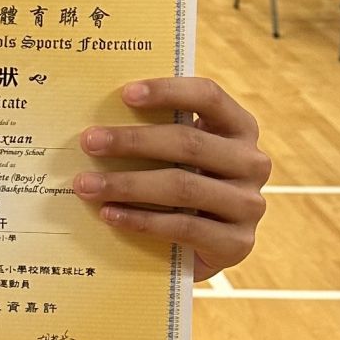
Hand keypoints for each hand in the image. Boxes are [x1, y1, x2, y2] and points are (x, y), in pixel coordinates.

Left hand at [71, 75, 268, 280]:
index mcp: (240, 127)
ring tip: (86, 185)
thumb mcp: (180, 155)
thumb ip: (159, 132)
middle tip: (89, 142)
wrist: (206, 248)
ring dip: (128, 184)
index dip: (168, 91)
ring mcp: (249, 205)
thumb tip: (100, 118)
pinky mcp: (238, 243)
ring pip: (182, 186)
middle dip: (133, 141)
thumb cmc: (183, 186)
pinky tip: (109, 214)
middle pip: (189, 143)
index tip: (125, 94)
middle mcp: (253, 162)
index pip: (208, 96)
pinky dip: (141, 220)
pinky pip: (183, 227)